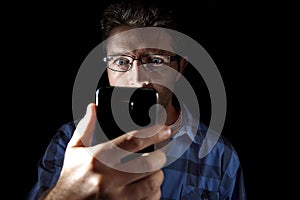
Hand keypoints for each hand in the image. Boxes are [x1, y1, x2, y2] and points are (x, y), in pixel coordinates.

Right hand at [43, 103, 170, 199]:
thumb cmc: (71, 178)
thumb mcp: (74, 151)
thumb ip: (86, 128)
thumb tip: (93, 108)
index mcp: (98, 158)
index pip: (133, 141)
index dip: (153, 132)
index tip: (165, 129)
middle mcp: (108, 178)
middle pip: (149, 163)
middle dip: (159, 157)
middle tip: (159, 154)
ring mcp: (117, 197)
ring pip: (152, 183)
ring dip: (158, 175)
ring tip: (153, 171)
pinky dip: (154, 193)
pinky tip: (147, 188)